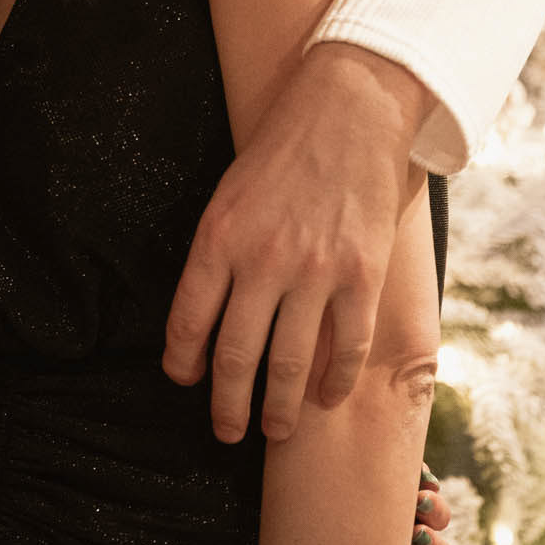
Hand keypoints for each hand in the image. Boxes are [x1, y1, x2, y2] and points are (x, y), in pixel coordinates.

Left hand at [163, 43, 433, 442]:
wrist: (346, 112)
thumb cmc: (280, 153)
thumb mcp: (228, 196)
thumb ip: (218, 254)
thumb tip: (207, 316)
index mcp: (218, 238)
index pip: (187, 321)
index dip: (182, 363)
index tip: (183, 381)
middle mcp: (262, 261)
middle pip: (235, 356)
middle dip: (226, 405)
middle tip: (225, 431)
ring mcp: (315, 272)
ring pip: (289, 365)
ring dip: (278, 409)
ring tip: (272, 431)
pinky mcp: (362, 276)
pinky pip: (347, 347)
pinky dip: (335, 382)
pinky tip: (325, 399)